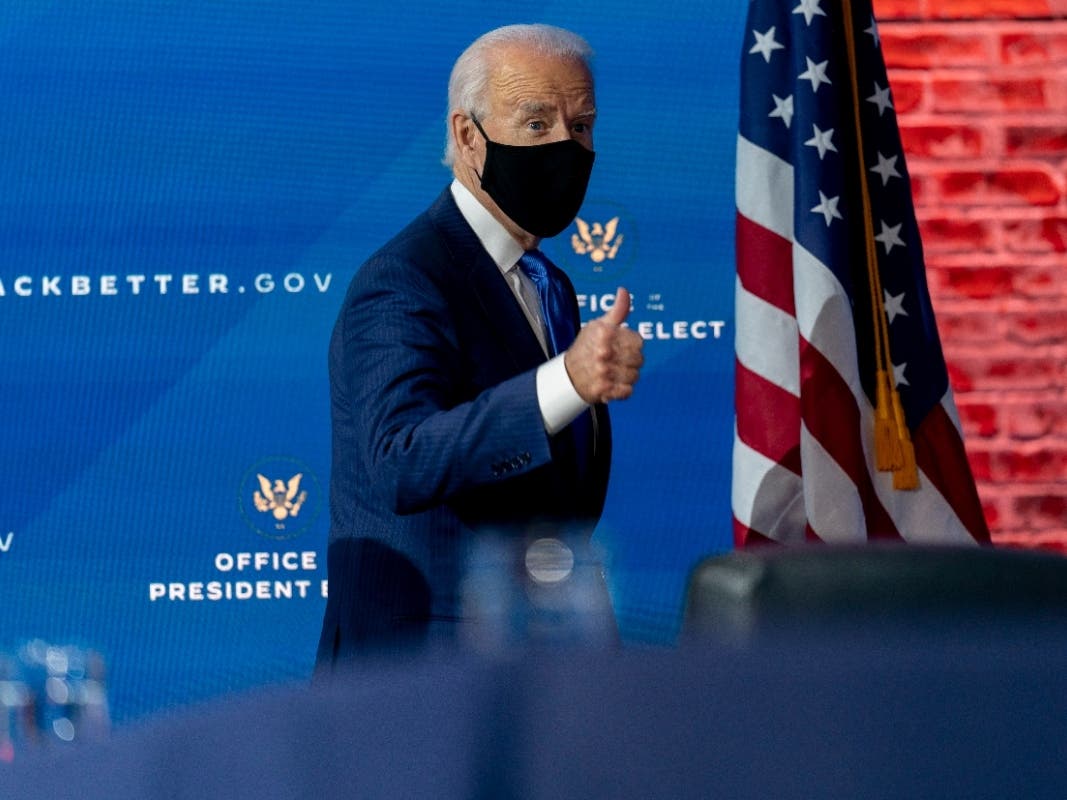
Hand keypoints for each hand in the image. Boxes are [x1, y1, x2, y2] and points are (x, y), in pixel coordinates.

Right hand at [564, 287, 643, 403]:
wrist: (567, 376)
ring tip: (615, 372)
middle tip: (618, 360)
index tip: (621, 346)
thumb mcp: (599, 325)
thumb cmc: (586, 347)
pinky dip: (623, 390)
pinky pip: (628, 391)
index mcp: (605, 334)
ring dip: (627, 376)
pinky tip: (614, 384)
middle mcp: (604, 352)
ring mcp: (604, 372)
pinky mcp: (604, 389)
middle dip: (631, 361)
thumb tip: (624, 291)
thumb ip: (617, 310)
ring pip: (635, 376)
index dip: (632, 344)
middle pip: (639, 359)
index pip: (638, 342)